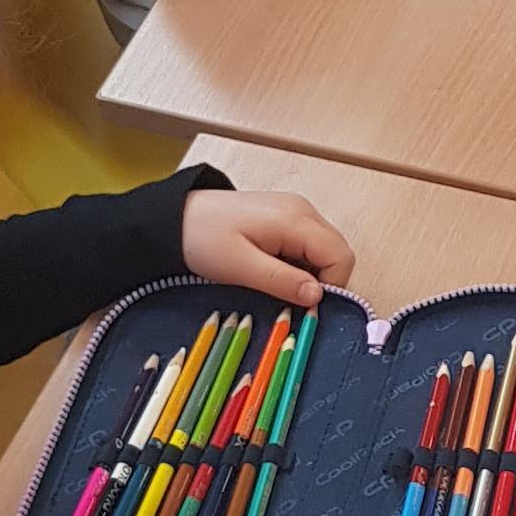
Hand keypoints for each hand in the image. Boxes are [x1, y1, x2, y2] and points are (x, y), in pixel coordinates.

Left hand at [181, 188, 352, 308]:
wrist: (175, 217)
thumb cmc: (203, 239)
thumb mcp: (241, 267)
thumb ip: (282, 281)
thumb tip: (318, 296)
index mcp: (296, 219)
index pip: (340, 257)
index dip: (331, 286)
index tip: (304, 305)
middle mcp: (303, 210)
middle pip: (337, 252)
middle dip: (322, 280)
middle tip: (289, 296)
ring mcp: (296, 210)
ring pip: (324, 249)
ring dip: (310, 273)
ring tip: (275, 281)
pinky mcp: (286, 216)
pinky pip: (309, 244)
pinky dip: (300, 262)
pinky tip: (273, 269)